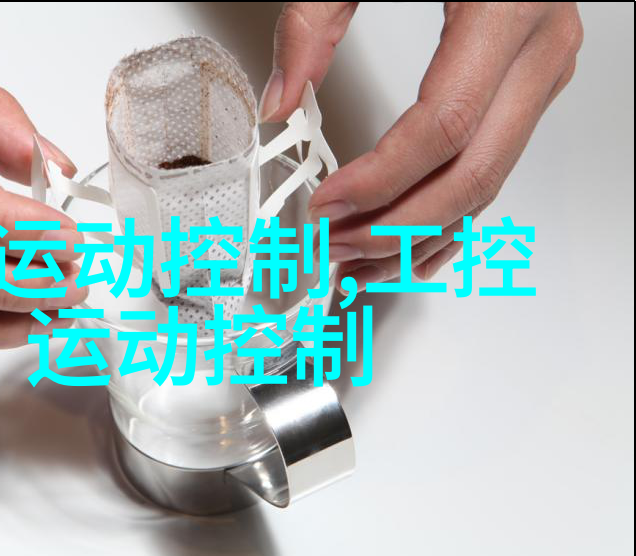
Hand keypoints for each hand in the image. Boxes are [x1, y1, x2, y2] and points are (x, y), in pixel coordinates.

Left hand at [262, 2, 582, 289]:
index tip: (325, 205)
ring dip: (419, 238)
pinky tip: (402, 246)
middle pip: (472, 174)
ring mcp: (542, 79)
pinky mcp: (530, 95)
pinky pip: (492, 177)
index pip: (442, 124)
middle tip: (335, 247)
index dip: (380, 178)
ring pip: (487, 189)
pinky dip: (446, 223)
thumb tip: (280, 101)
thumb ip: (313, 22)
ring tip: (356, 262)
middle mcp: (539, 52)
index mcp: (507, 10)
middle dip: (398, 225)